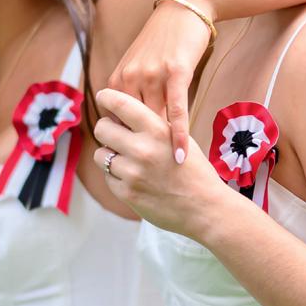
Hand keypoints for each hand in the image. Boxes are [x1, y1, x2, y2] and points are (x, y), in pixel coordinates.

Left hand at [93, 88, 221, 239]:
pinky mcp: (126, 193)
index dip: (107, 98)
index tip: (103, 97)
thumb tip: (121, 111)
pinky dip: (116, 176)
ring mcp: (132, 173)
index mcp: (157, 130)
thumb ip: (151, 124)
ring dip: (110, 155)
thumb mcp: (179, 138)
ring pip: (100, 154)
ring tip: (129, 160)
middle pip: (102, 128)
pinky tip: (135, 179)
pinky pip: (107, 176)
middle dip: (107, 129)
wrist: (205, 207)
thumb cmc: (194, 170)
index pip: (120, 103)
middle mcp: (142, 149)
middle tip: (116, 135)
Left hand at [107, 0, 213, 163]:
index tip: (132, 166)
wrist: (185, 9)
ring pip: (152, 123)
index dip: (126, 146)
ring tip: (164, 176)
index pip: (117, 122)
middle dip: (139, 153)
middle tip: (149, 176)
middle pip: (131, 126)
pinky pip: (175, 111)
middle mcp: (130, 78)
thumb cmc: (166, 42)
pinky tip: (179, 156)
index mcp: (119, 78)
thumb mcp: (141, 66)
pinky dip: (177, 136)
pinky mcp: (175, 73)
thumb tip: (128, 125)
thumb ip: (133, 94)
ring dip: (159, 151)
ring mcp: (152, 76)